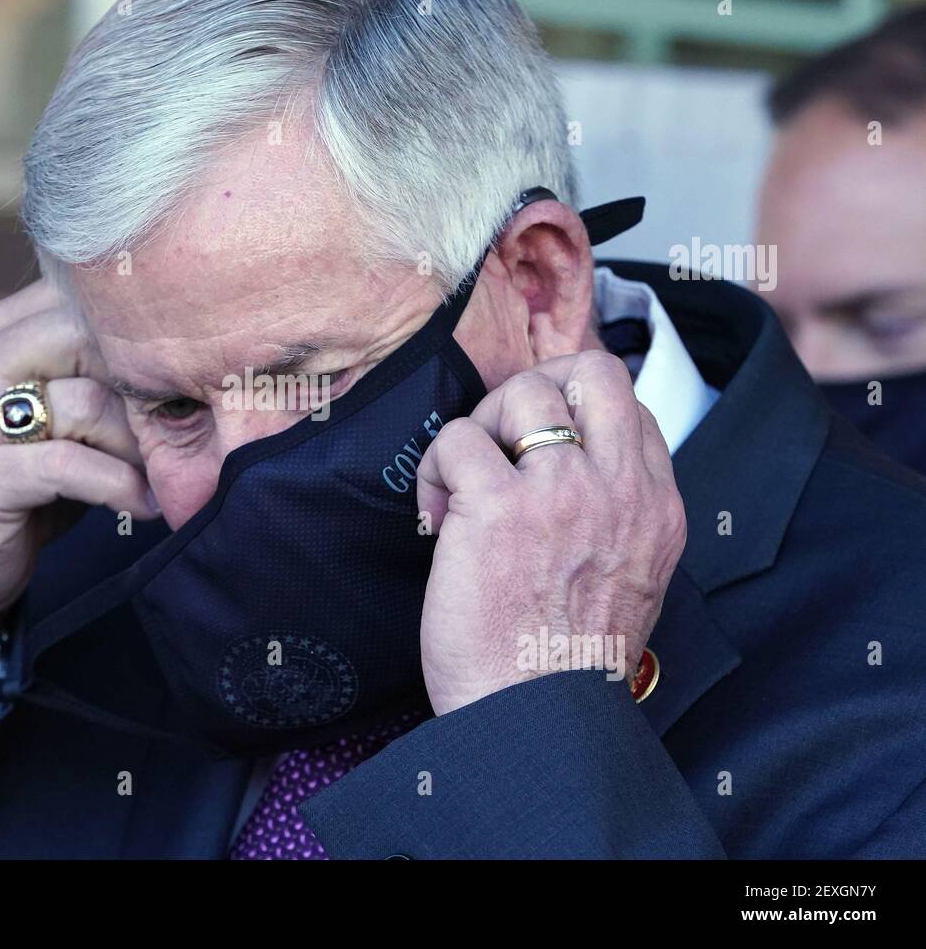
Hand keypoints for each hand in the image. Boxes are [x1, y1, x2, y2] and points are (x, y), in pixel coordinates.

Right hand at [0, 279, 158, 643]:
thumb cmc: (23, 485)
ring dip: (141, 447)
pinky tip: (145, 506)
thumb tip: (194, 361)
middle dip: (148, 389)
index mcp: (0, 331)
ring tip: (165, 473)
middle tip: (184, 428)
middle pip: (92, 340)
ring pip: (90, 404)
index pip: (88, 300)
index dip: (148, 339)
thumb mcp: (61, 418)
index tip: (192, 377)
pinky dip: (121, 488)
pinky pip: (73, 465)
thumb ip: (100, 378)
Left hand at [416, 350, 685, 715]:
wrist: (536, 721)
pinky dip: (436, 468)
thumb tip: (565, 470)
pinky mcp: (498, 506)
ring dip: (481, 426)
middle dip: (538, 387)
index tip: (538, 450)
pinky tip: (437, 516)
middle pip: (591, 372)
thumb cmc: (565, 664)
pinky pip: (457, 437)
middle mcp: (619, 490)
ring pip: (522, 392)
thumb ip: (615, 519)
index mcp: (657, 509)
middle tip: (502, 436)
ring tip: (464, 482)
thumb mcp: (632, 582)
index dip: (575, 413)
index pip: (630, 407)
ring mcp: (561, 492)